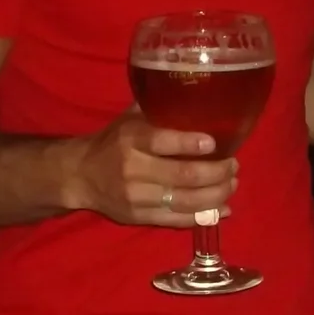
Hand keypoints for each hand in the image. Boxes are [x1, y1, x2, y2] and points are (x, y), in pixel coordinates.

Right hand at [70, 111, 237, 227]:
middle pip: (183, 176)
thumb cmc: (113, 141)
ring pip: (184, 201)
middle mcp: (133, 169)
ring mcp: (136, 197)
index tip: (214, 144)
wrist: (80, 175)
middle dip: (216, 172)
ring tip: (232, 185)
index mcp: (131, 139)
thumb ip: (158, 109)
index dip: (191, 144)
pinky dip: (203, 216)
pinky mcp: (139, 218)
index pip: (163, 142)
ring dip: (216, 195)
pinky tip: (223, 210)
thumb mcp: (129, 118)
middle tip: (233, 166)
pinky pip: (176, 220)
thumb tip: (197, 94)